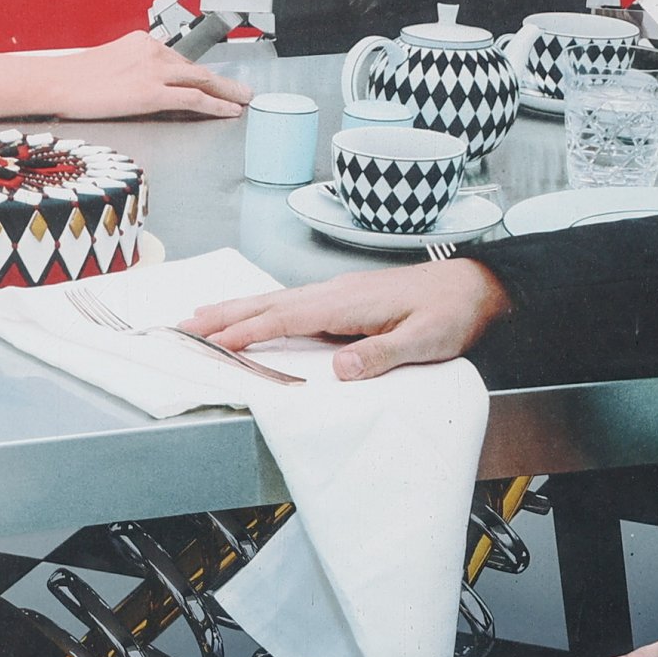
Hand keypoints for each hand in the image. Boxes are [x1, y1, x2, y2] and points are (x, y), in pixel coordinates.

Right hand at [30, 31, 260, 119]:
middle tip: (242, 90)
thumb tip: (138, 87)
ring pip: (202, 80)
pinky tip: (228, 111)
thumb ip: (130, 72)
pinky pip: (193, 98)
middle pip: (195, 68)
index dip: (198, 75)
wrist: (55, 82)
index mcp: (141, 43)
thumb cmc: (71, 79)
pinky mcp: (151, 92)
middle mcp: (152, 51)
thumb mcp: (107, 66)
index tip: (212, 82)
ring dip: (227, 92)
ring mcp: (153, 71)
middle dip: (222, 81)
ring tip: (243, 101)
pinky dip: (216, 105)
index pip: (178, 60)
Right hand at [183, 259, 506, 377]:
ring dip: (235, 309)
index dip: (245, 332)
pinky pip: (289, 303)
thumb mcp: (425, 340)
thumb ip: (382, 354)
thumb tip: (339, 370)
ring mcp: (336, 293)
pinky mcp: (342, 299)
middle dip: (223, 315)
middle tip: (182, 325)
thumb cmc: (452, 312)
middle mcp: (333, 292)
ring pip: (273, 300)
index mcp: (346, 303)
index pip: (283, 318)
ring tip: (200, 317)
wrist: (475, 286)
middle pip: (266, 303)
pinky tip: (252, 314)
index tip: (211, 344)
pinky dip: (259, 308)